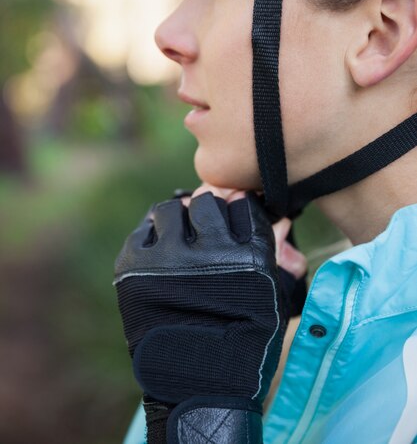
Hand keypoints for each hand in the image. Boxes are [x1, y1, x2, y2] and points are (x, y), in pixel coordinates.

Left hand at [114, 187, 301, 442]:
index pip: (243, 206)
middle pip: (207, 202)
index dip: (240, 211)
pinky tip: (160, 257)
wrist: (196, 384)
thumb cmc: (243, 340)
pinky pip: (143, 230)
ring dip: (178, 220)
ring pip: (171, 209)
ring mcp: (167, 258)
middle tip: (206, 232)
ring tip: (181, 241)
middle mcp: (209, 252)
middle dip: (209, 214)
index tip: (235, 219)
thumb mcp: (270, 295)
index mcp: (249, 257)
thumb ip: (273, 249)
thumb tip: (277, 214)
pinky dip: (153, 238)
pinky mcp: (133, 267)